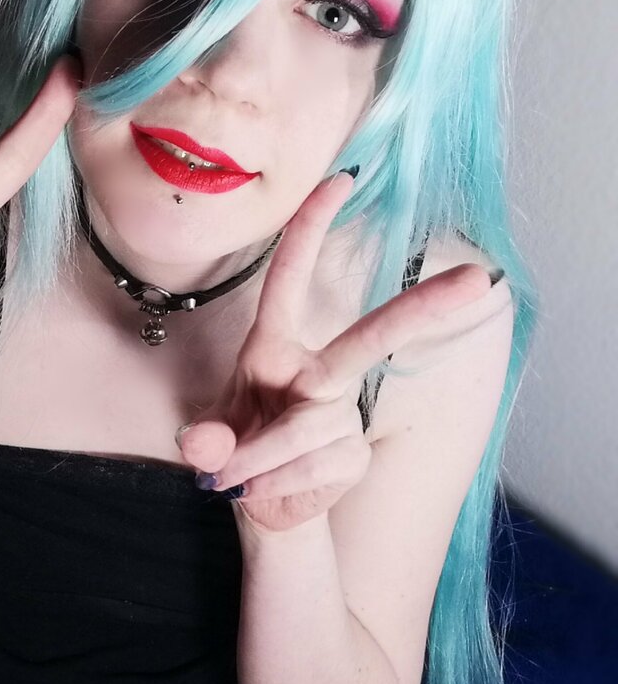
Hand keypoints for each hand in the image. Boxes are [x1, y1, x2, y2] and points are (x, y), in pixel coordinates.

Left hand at [176, 173, 493, 533]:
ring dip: (261, 458)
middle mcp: (315, 371)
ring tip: (236, 477)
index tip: (341, 180)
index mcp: (273, 346)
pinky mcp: (354, 453)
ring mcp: (341, 412)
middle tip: (478, 277)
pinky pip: (316, 466)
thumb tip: (206, 449)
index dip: (311, 227)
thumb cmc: (233, 445)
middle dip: (422, 308)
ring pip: (308, 427)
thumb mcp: (209, 437)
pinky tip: (267, 490)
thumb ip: (206, 439)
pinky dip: (277, 484)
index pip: (290, 276)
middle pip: (370, 337)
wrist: (260, 503)